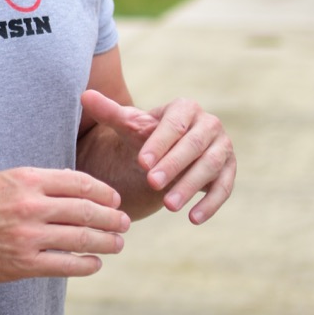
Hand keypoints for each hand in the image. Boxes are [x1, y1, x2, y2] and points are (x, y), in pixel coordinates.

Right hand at [0, 166, 129, 282]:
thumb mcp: (2, 179)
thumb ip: (36, 182)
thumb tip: (72, 182)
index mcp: (26, 179)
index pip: (79, 182)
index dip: (103, 192)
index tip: (114, 198)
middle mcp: (30, 205)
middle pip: (86, 210)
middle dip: (112, 217)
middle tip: (125, 222)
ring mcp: (27, 236)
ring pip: (82, 238)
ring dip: (106, 241)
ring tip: (118, 243)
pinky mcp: (22, 263)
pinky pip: (65, 264)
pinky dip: (86, 263)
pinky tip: (94, 262)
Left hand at [80, 90, 235, 223]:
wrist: (166, 153)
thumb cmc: (146, 136)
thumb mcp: (128, 125)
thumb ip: (109, 112)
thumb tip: (84, 95)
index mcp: (185, 108)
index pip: (175, 124)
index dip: (159, 143)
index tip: (141, 162)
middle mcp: (209, 124)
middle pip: (195, 144)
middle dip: (174, 164)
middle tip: (151, 183)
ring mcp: (222, 147)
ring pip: (211, 166)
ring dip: (191, 185)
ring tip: (168, 205)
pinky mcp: (229, 171)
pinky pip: (225, 187)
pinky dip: (211, 204)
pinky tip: (193, 219)